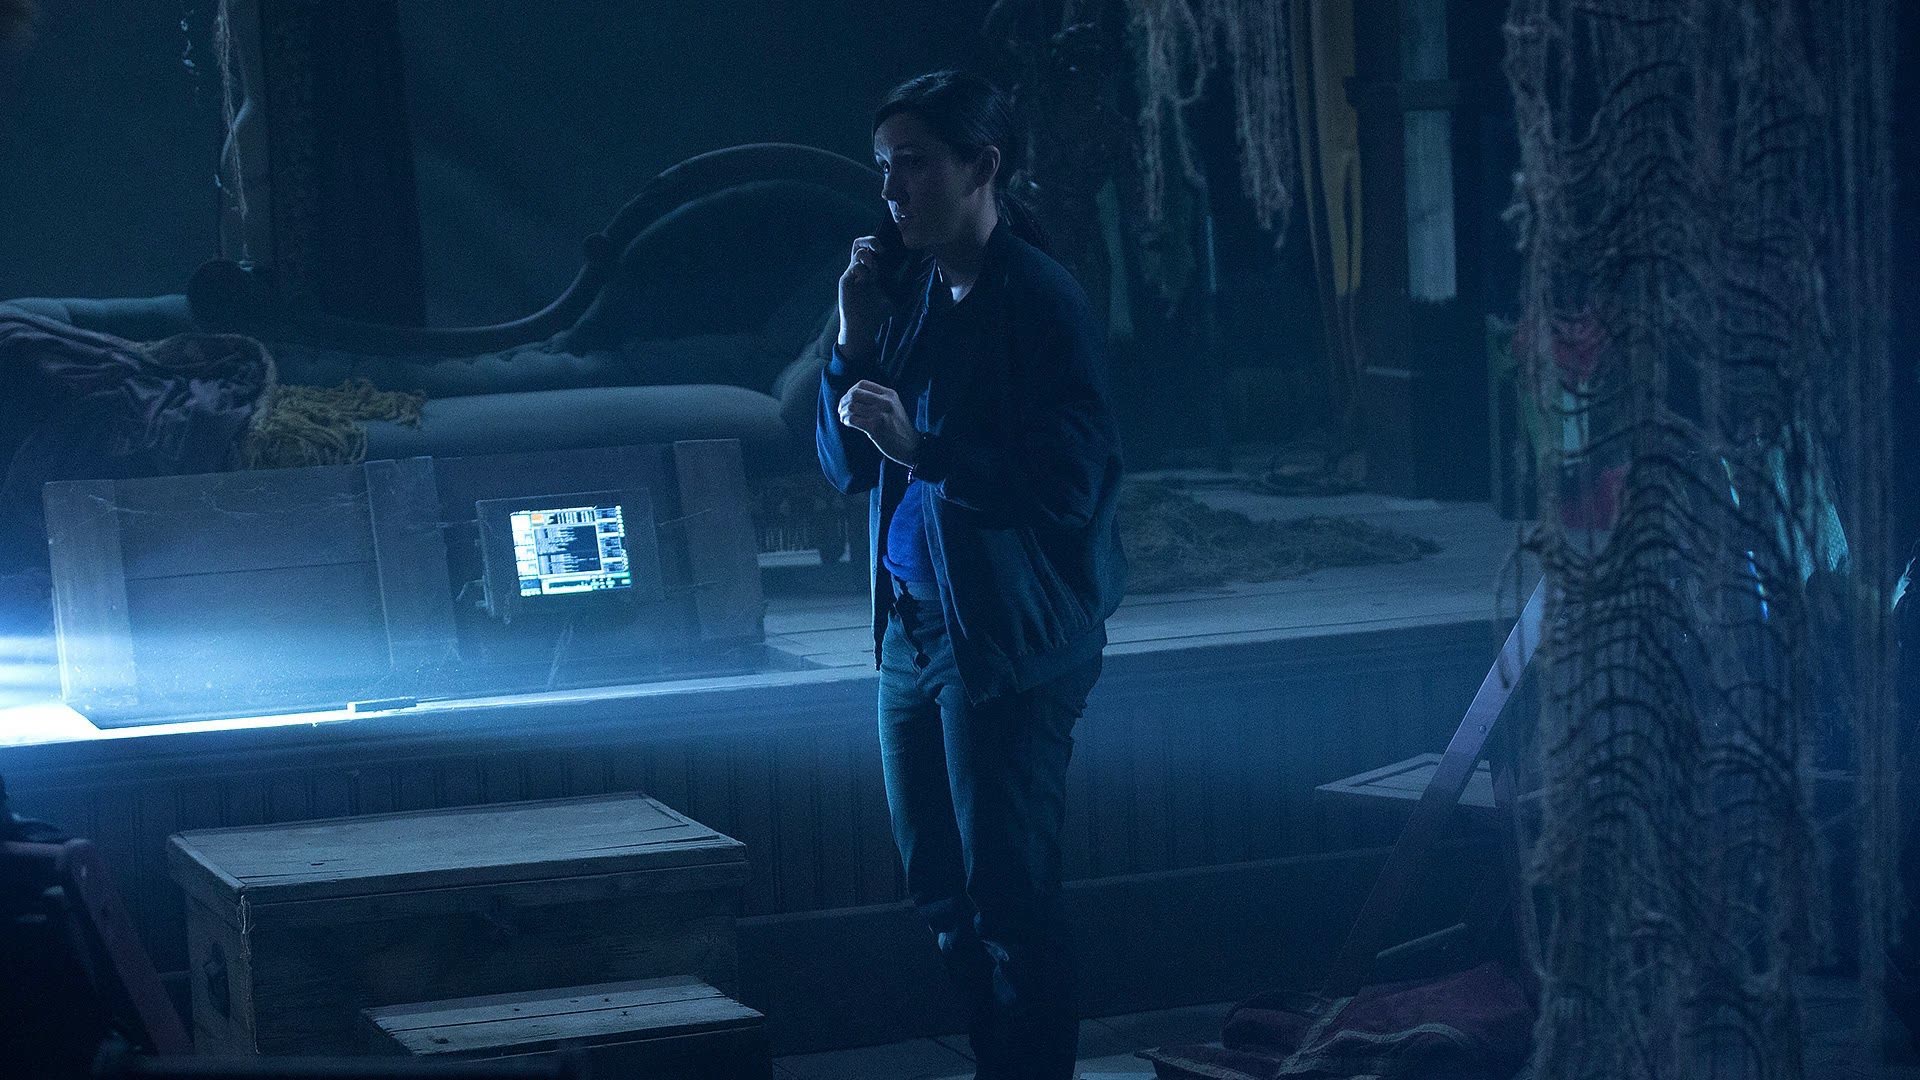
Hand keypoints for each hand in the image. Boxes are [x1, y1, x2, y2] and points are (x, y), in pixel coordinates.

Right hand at [837, 235, 892, 358]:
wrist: (862, 327)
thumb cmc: (876, 313)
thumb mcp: (892, 296)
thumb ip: (900, 285)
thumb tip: (916, 273)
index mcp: (870, 271)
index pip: (871, 249)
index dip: (878, 243)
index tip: (889, 250)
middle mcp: (860, 270)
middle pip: (859, 244)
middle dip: (870, 240)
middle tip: (881, 249)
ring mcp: (852, 274)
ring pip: (857, 252)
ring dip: (869, 258)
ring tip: (874, 271)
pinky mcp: (845, 280)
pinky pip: (854, 267)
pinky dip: (863, 270)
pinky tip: (866, 280)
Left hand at [837, 379, 921, 465]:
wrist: (911, 446)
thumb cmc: (898, 427)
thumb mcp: (893, 406)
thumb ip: (878, 399)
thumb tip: (851, 396)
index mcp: (889, 394)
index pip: (862, 384)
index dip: (850, 390)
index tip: (847, 399)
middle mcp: (885, 402)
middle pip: (854, 394)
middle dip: (844, 401)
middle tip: (841, 409)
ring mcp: (880, 414)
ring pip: (852, 406)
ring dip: (844, 412)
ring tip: (844, 418)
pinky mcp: (875, 427)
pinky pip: (853, 419)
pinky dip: (847, 421)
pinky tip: (848, 423)